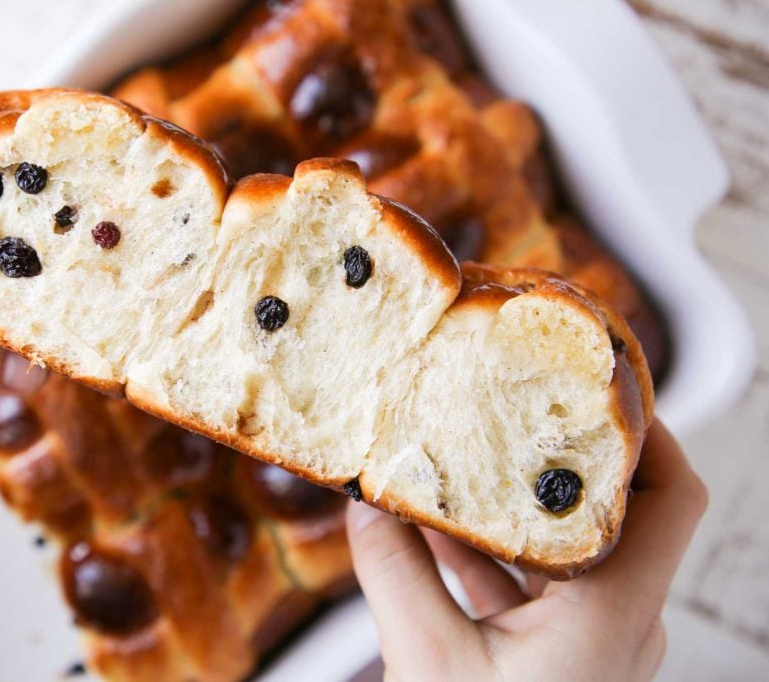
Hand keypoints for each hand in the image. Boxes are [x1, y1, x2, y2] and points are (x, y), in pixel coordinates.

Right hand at [347, 419, 706, 681]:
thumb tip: (364, 502)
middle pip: (612, 512)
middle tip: (513, 404)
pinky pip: (530, 585)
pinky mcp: (557, 660)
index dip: (646, 429)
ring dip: (511, 504)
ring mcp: (590, 643)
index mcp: (611, 615)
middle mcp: (618, 623)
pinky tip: (431, 530)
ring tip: (456, 457)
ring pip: (563, 549)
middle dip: (557, 456)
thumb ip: (395, 571)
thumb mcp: (428, 660)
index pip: (670, 496)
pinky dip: (488, 553)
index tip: (597, 380)